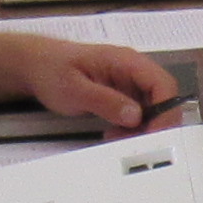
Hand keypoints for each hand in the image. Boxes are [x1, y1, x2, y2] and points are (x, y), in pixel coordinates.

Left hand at [16, 39, 180, 131]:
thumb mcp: (75, 89)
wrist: (36, 65)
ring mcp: (128, 83)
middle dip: (154, 124)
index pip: (163, 84)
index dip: (166, 111)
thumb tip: (135, 115)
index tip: (155, 133)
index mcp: (127, 61)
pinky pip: (137, 113)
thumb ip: (106, 101)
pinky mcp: (121, 95)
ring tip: (118, 137)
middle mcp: (133, 70)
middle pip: (162, 99)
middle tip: (136, 141)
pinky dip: (130, 128)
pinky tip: (114, 133)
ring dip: (141, 128)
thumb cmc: (52, 69)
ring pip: (151, 109)